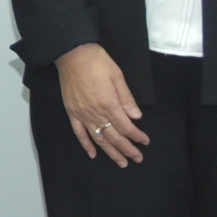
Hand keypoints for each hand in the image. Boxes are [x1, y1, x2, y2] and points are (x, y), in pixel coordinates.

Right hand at [53, 43, 145, 165]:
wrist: (72, 54)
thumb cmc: (96, 62)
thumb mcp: (117, 76)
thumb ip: (127, 98)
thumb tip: (136, 117)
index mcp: (109, 104)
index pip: (126, 126)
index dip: (137, 136)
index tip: (144, 142)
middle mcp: (96, 113)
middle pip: (114, 136)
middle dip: (127, 149)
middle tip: (137, 158)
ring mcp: (82, 114)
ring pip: (99, 138)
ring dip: (111, 152)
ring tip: (121, 162)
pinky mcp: (72, 112)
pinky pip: (79, 133)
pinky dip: (86, 145)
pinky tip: (93, 154)